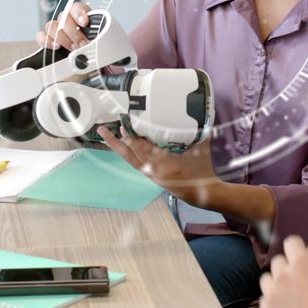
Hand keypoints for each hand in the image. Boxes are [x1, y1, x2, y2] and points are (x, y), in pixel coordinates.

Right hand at [36, 2, 91, 49]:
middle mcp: (66, 19)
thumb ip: (96, 36)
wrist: (89, 54)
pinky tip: (56, 47)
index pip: (76, 7)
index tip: (84, 23)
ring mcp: (56, 28)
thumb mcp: (98, 37)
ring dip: (62, 38)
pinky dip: (46, 41)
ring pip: (51, 26)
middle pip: (63, 18)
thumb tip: (96, 41)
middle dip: (73, 32)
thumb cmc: (93, 43)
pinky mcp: (48, 39)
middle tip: (82, 43)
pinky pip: (41, 36)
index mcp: (80, 14)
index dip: (79, 14)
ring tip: (73, 48)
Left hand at [97, 126, 219, 206]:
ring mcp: (152, 175)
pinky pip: (135, 163)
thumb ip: (199, 132)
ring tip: (106, 135)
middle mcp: (156, 171)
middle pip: (131, 156)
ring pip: (130, 160)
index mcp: (169, 164)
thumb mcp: (203, 150)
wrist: (204, 194)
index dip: (133, 138)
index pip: (145, 150)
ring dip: (118, 148)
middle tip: (103, 130)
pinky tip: (121, 145)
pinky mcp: (151, 176)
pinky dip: (127, 153)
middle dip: (115, 143)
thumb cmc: (204, 172)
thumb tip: (203, 113)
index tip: (123, 125)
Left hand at [260, 236, 307, 307]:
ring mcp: (272, 294)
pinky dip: (273, 301)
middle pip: (278, 261)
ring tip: (291, 293)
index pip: (291, 242)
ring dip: (277, 283)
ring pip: (268, 279)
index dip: (298, 248)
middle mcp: (282, 275)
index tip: (303, 257)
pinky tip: (287, 307)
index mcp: (300, 263)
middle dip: (287, 267)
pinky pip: (265, 299)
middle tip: (300, 279)